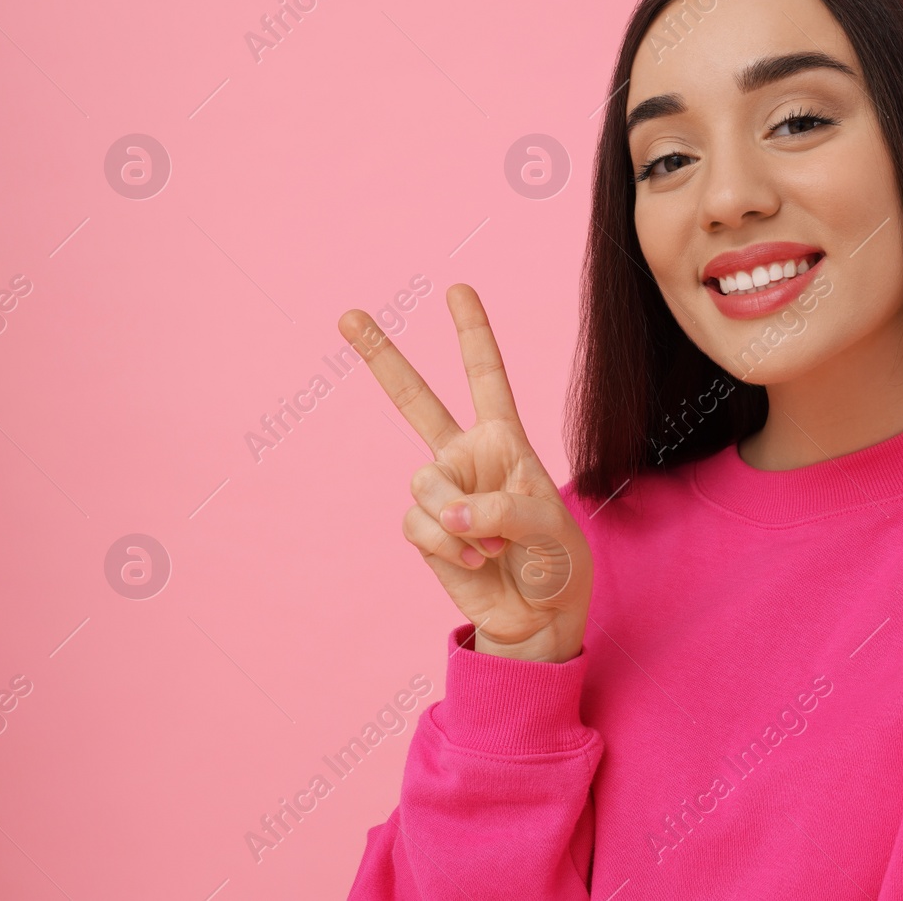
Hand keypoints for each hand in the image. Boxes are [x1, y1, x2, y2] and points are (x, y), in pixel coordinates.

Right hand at [337, 284, 592, 662]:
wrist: (538, 613)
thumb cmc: (555, 559)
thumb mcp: (549, 526)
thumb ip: (503, 510)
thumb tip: (452, 514)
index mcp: (505, 439)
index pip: (486, 377)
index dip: (472, 333)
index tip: (457, 288)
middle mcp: (466, 457)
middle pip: (416, 400)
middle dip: (382, 356)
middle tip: (347, 314)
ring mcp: (443, 492)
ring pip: (425, 483)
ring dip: (459, 517)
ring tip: (492, 544)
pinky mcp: (425, 530)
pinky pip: (421, 524)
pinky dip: (449, 544)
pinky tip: (475, 559)